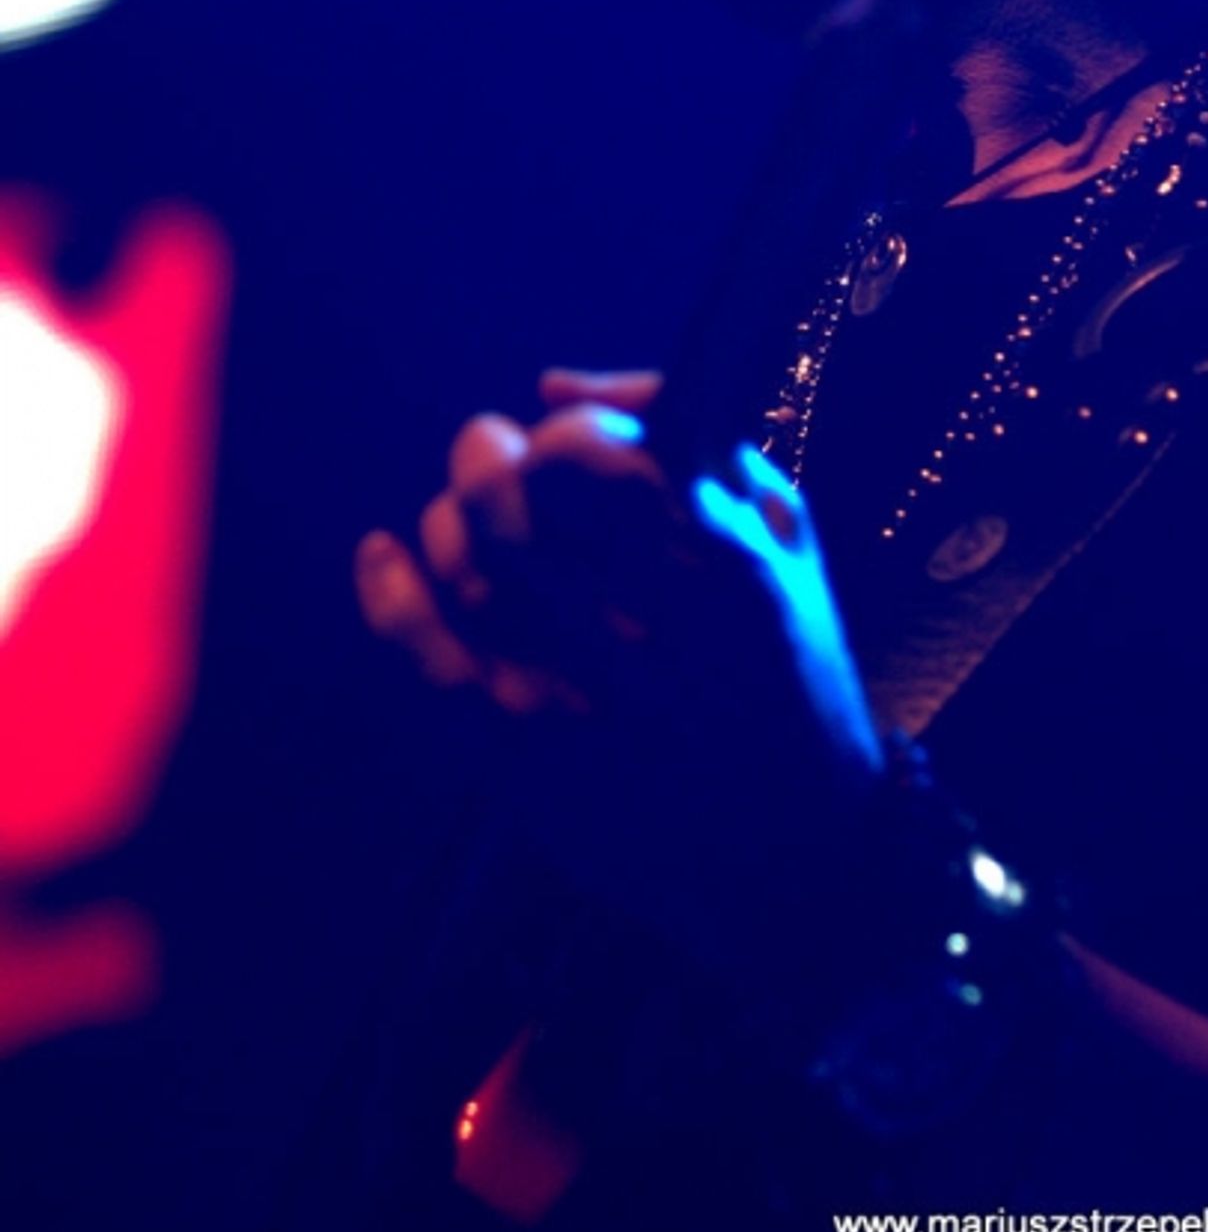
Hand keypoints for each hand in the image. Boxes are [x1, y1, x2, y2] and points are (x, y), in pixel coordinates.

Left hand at [356, 370, 883, 980]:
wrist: (799, 849)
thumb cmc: (787, 661)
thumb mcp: (782, 525)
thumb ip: (685, 429)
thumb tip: (550, 382)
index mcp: (716, 552)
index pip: (585, 450)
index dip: (560, 437)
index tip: (566, 448)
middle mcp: (640, 616)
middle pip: (505, 498)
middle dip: (485, 464)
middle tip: (492, 462)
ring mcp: (575, 686)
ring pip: (462, 565)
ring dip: (449, 526)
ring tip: (469, 528)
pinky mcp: (526, 747)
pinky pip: (426, 653)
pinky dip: (388, 589)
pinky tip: (384, 556)